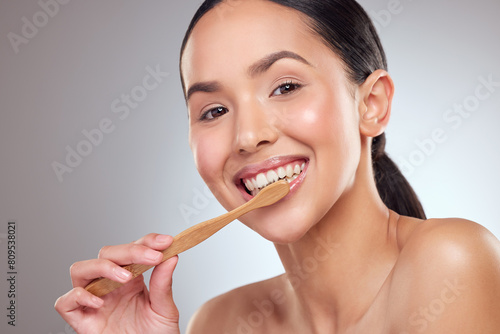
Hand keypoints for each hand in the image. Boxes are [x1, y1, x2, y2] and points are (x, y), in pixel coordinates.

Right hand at [54, 234, 180, 333]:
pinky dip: (78, 296)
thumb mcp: (165, 309)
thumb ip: (164, 284)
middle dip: (129, 250)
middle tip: (152, 257)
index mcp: (131, 279)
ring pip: (80, 269)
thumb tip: (172, 255)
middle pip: (106, 253)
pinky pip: (65, 302)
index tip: (166, 241)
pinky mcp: (82, 321)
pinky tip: (100, 302)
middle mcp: (110, 286)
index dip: (146, 241)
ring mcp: (94, 301)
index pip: (132, 249)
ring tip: (126, 277)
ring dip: (102, 267)